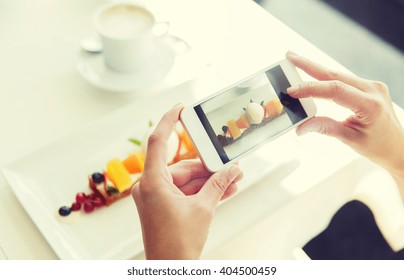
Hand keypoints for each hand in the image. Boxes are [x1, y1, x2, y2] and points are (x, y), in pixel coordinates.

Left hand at [132, 104, 242, 258]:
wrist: (170, 269)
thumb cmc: (178, 243)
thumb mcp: (204, 208)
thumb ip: (218, 185)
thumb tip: (233, 171)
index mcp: (152, 183)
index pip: (158, 142)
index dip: (169, 121)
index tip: (180, 107)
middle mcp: (150, 187)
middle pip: (182, 166)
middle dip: (208, 168)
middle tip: (230, 167)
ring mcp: (155, 197)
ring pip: (185, 180)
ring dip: (208, 181)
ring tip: (232, 181)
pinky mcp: (162, 205)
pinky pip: (183, 191)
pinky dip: (201, 191)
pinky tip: (223, 190)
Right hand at [286, 51, 403, 199]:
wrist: (398, 147)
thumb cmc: (378, 146)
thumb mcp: (350, 140)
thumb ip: (325, 129)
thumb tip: (301, 127)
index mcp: (370, 105)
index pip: (335, 90)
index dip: (311, 88)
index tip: (292, 91)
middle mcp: (373, 90)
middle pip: (335, 75)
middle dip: (310, 66)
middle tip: (290, 57)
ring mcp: (372, 86)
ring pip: (338, 74)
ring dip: (316, 69)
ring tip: (296, 61)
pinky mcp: (368, 87)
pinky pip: (344, 79)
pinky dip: (326, 77)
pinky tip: (312, 73)